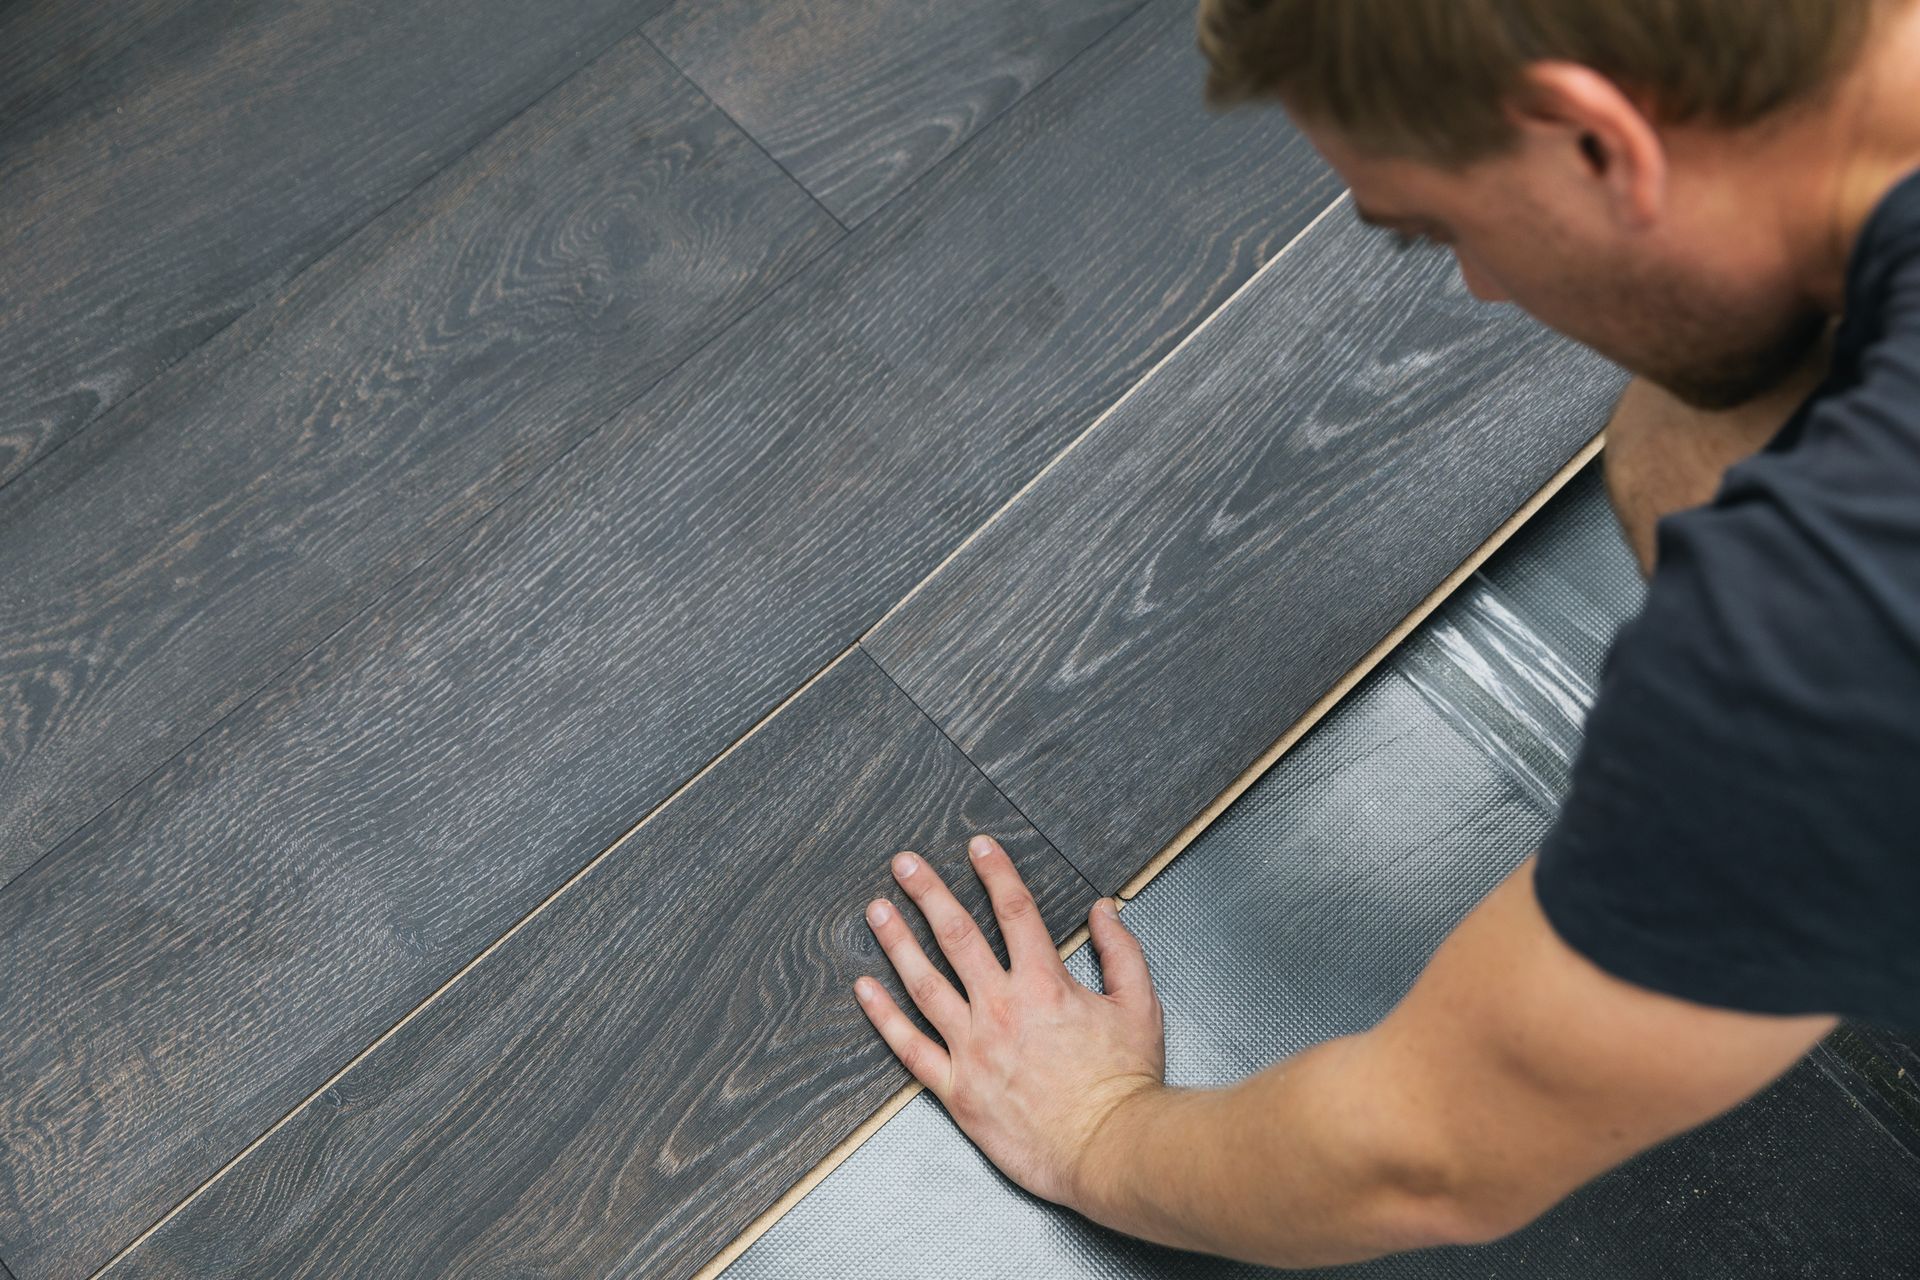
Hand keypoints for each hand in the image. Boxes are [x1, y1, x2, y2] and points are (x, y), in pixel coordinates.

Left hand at [854, 833, 1166, 1210]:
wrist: (1109, 1150)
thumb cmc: (1125, 1084)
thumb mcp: (1140, 1006)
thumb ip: (1121, 952)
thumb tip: (1103, 911)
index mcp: (1044, 984)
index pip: (1014, 911)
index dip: (995, 872)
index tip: (977, 847)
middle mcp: (1001, 1008)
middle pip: (956, 936)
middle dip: (928, 893)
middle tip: (903, 864)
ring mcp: (973, 1048)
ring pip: (924, 984)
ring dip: (898, 943)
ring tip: (877, 912)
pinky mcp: (957, 1089)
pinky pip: (910, 1047)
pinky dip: (884, 1017)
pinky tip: (865, 989)